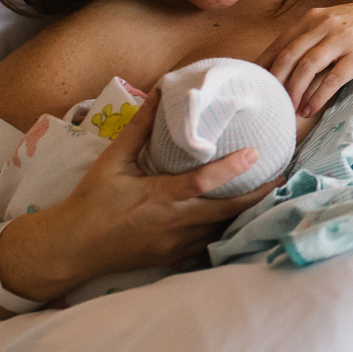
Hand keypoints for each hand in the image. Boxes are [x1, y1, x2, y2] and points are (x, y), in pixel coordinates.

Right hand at [18, 88, 283, 296]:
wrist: (70, 249)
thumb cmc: (90, 202)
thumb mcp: (111, 161)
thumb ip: (139, 128)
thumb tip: (159, 92)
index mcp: (158, 197)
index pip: (203, 183)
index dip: (232, 169)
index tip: (258, 154)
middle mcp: (173, 224)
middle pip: (226, 211)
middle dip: (257, 196)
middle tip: (283, 177)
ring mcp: (175, 246)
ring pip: (221, 231)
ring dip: (245, 214)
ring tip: (270, 195)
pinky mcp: (174, 259)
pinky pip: (208, 245)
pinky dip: (226, 232)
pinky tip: (241, 220)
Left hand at [259, 0, 352, 117]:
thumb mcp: (334, 21)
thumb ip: (311, 35)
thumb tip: (287, 61)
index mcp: (313, 18)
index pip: (279, 43)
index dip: (264, 66)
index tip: (254, 85)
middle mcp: (323, 26)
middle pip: (288, 56)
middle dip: (274, 82)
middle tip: (268, 102)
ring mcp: (341, 40)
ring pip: (306, 68)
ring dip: (294, 92)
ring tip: (288, 109)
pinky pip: (332, 79)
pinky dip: (317, 96)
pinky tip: (310, 109)